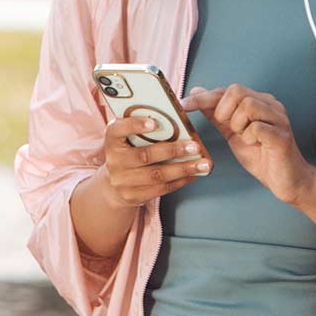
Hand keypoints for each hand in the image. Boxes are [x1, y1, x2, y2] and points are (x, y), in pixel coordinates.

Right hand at [96, 109, 210, 207]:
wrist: (113, 185)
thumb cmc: (128, 152)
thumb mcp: (128, 138)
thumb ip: (143, 128)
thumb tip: (176, 119)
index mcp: (112, 140)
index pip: (117, 130)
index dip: (134, 125)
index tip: (154, 123)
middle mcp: (114, 161)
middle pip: (145, 155)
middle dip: (173, 150)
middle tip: (195, 146)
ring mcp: (122, 181)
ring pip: (156, 175)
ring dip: (183, 169)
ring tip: (203, 164)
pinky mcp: (133, 196)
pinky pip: (161, 189)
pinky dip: (180, 181)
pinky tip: (194, 174)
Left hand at [183, 84, 313, 203]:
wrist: (286, 180)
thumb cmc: (262, 156)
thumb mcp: (232, 132)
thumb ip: (216, 113)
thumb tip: (197, 92)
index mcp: (258, 102)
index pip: (226, 90)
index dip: (203, 97)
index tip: (183, 105)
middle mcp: (270, 105)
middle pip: (236, 91)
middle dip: (224, 112)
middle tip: (230, 129)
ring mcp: (278, 118)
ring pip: (247, 106)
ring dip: (238, 125)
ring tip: (246, 137)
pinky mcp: (282, 135)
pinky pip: (257, 127)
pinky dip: (249, 138)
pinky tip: (256, 145)